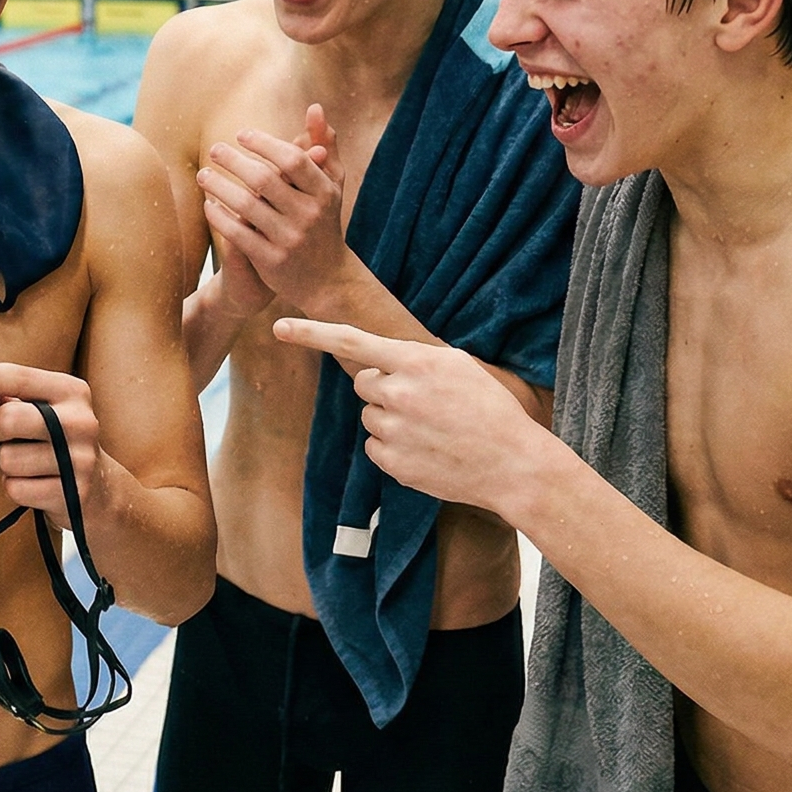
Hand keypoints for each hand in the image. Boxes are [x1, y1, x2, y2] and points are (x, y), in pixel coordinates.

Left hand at [0, 358, 114, 528]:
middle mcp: (81, 421)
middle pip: (8, 419)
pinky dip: (16, 487)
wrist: (100, 489)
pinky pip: (16, 488)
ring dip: (7, 463)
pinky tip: (35, 483)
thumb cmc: (56, 440)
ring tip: (27, 461)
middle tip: (4, 434)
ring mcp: (80, 459)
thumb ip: (7, 388)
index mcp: (72, 391)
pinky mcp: (72, 494)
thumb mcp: (42, 406)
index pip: (18, 377)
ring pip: (8, 458)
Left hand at [198, 106, 354, 317]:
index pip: (292, 159)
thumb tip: (316, 107)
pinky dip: (219, 216)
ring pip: (245, 206)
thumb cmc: (324, 221)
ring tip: (203, 175)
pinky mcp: (271, 261)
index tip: (241, 134)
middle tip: (215, 150)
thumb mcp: (330, 185)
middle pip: (264, 179)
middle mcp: (309, 215)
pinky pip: (237, 234)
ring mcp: (290, 239)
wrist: (327, 278)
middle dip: (234, 161)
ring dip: (219, 186)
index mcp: (324, 192)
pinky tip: (208, 204)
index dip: (264, 143)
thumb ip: (323, 146)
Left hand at [274, 319, 552, 513]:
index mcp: (415, 362)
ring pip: (370, 416)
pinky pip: (375, 447)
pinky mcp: (393, 463)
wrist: (513, 464)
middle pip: (363, 382)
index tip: (278, 327)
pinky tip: (427, 450)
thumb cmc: (491, 410)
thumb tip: (384, 363)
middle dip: (382, 387)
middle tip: (421, 401)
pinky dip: (394, 448)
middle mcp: (398, 393)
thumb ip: (415, 359)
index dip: (310, 333)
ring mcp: (394, 430)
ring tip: (431, 428)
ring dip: (390, 419)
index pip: (351, 340)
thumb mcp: (458, 367)